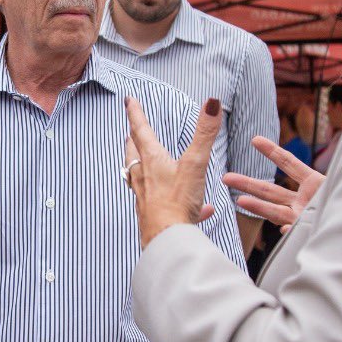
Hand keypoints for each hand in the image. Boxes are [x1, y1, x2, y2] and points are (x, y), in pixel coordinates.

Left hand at [124, 96, 221, 247]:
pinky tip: (203, 210)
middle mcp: (143, 178)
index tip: (129, 100)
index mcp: (152, 161)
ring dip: (140, 167)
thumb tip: (212, 103)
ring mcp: (145, 198)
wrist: (168, 240)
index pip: (141, 130)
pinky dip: (177, 203)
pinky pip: (162, 205)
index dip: (135, 113)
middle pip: (133, 154)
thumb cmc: (178, 202)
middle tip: (129, 132)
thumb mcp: (195, 164)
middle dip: (132, 140)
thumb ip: (205, 134)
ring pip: (139, 178)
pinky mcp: (152, 216)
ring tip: (143, 164)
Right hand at [221, 136, 324, 233]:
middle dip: (248, 182)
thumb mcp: (341, 192)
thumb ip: (318, 201)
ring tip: (239, 201)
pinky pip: (293, 232)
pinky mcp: (306, 231)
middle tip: (226, 177)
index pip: (289, 164)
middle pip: (271, 190)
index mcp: (315, 183)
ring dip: (257, 206)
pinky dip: (291, 233)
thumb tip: (287, 228)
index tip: (255, 140)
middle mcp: (304, 200)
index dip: (272, 152)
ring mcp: (302, 217)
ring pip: (274, 211)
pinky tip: (286, 230)